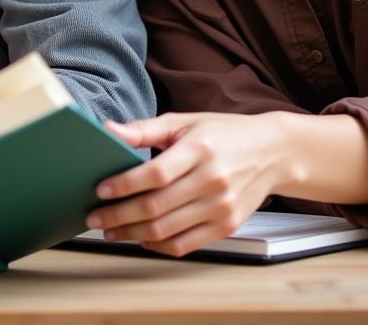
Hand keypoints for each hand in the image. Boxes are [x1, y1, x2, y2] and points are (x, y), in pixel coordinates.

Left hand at [86, 112, 287, 256]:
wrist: (274, 152)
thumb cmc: (223, 133)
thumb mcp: (184, 121)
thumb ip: (145, 129)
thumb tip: (109, 130)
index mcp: (199, 150)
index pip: (156, 173)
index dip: (125, 184)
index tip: (100, 189)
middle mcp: (212, 181)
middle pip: (158, 206)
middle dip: (120, 215)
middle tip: (94, 217)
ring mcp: (221, 207)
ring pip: (168, 229)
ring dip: (133, 234)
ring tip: (110, 231)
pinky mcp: (228, 226)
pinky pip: (187, 244)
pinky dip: (160, 245)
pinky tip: (141, 238)